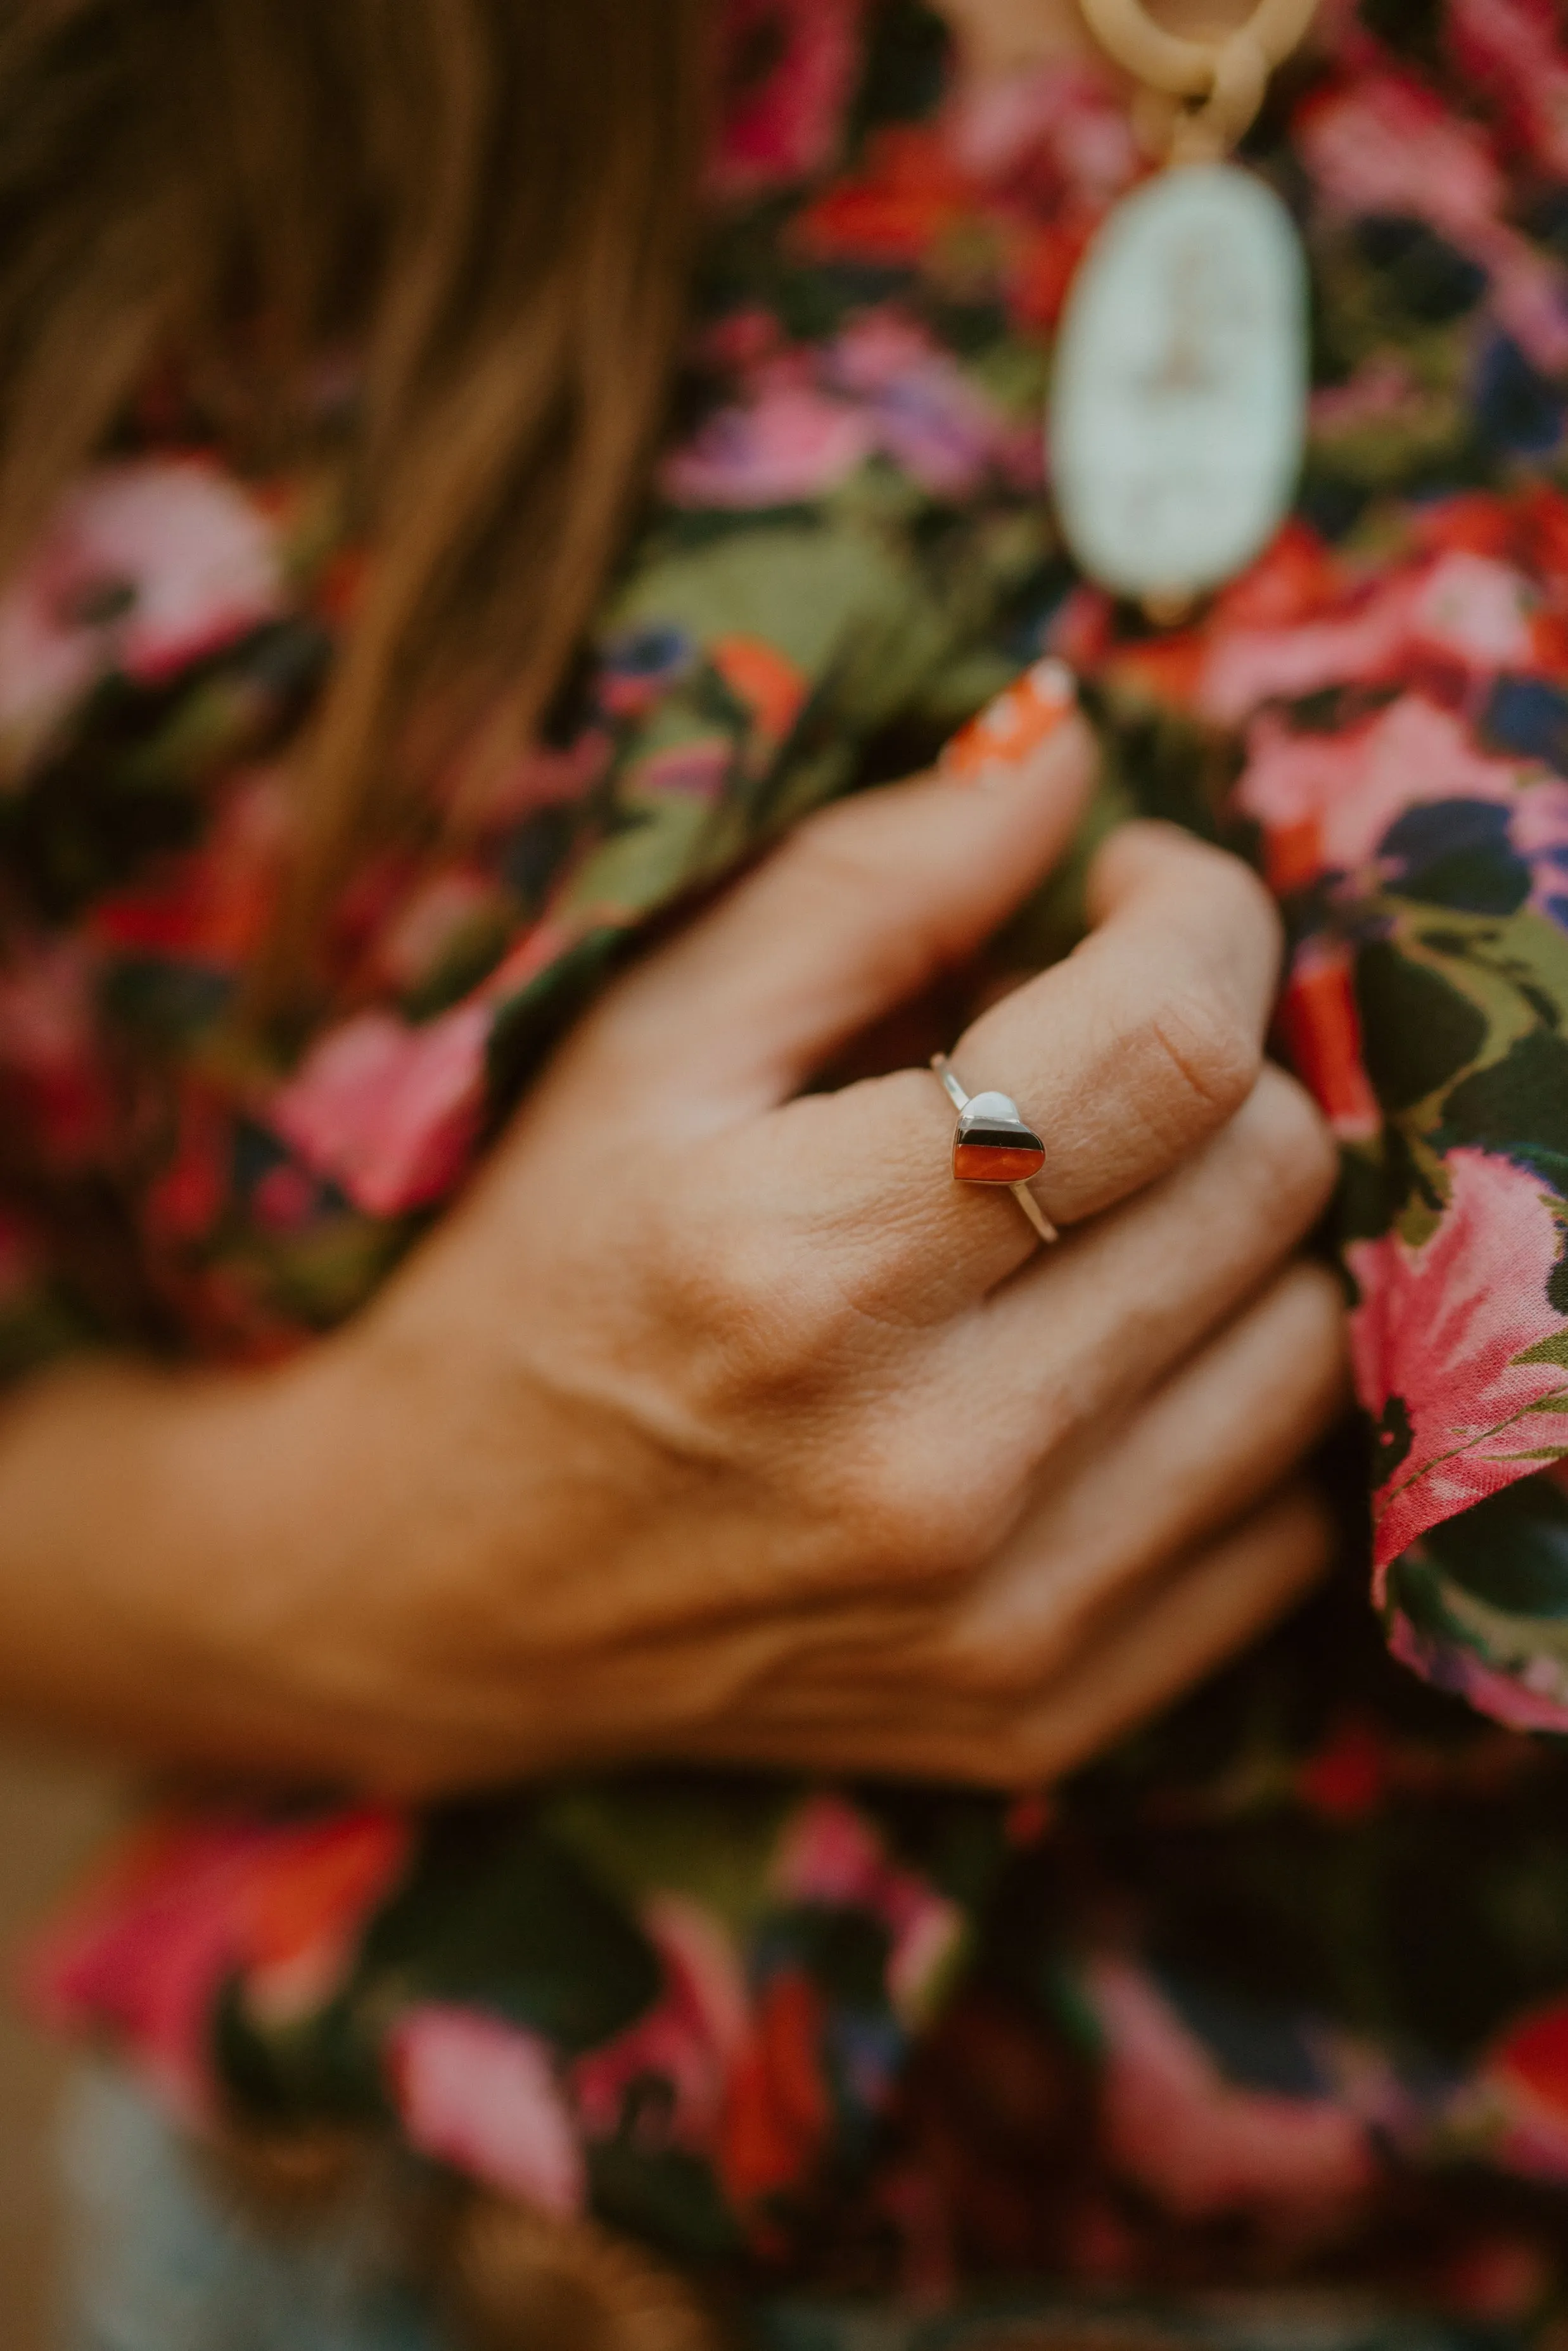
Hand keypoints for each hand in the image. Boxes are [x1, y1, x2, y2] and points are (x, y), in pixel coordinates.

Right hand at [0, 708, 1344, 1788]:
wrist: (439, 1588)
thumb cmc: (534, 1274)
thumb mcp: (647, 1043)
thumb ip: (865, 879)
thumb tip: (1071, 745)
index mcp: (806, 1263)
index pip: (1169, 1046)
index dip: (1201, 917)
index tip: (1135, 893)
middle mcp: (933, 1467)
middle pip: (1266, 1181)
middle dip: (1214, 1063)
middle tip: (1097, 1053)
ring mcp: (1010, 1617)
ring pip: (1313, 1346)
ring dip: (1235, 1233)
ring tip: (1103, 1210)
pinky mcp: (1053, 1713)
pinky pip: (1291, 1520)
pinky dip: (1232, 1405)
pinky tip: (1110, 1362)